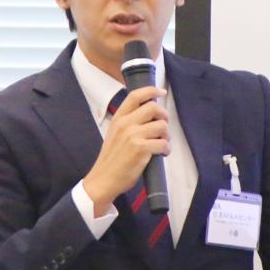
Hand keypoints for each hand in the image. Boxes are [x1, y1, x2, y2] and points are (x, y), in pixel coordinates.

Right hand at [83, 86, 169, 216]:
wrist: (103, 179)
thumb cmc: (111, 158)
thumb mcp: (115, 133)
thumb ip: (129, 122)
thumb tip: (150, 113)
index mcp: (118, 118)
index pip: (135, 96)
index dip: (151, 90)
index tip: (161, 92)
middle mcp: (125, 123)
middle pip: (153, 107)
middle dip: (164, 116)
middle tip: (163, 126)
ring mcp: (133, 135)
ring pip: (161, 125)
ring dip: (166, 135)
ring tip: (162, 143)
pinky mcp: (141, 149)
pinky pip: (163, 143)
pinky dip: (166, 149)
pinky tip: (162, 153)